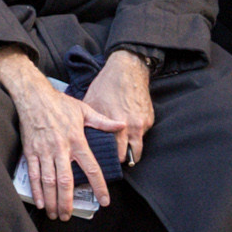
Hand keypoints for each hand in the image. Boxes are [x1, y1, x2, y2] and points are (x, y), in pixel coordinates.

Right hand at [0, 47, 111, 220]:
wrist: (32, 95)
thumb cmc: (59, 103)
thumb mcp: (84, 110)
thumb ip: (103, 121)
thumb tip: (121, 125)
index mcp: (76, 140)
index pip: (91, 168)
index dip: (98, 186)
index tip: (104, 201)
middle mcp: (60, 148)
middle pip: (65, 181)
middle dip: (67, 201)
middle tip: (68, 217)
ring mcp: (44, 151)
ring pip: (48, 181)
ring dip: (52, 200)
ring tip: (55, 214)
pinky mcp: (30, 151)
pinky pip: (33, 174)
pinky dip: (36, 189)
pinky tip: (40, 202)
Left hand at [81, 48, 157, 169]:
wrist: (127, 70)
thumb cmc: (106, 85)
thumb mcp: (91, 102)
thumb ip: (90, 122)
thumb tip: (82, 137)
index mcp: (116, 124)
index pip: (118, 154)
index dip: (113, 159)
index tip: (107, 161)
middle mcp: (132, 127)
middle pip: (131, 156)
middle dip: (124, 158)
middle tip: (116, 159)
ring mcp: (143, 123)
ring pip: (139, 146)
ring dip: (132, 149)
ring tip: (123, 149)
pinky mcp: (150, 119)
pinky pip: (143, 134)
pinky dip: (136, 135)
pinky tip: (128, 130)